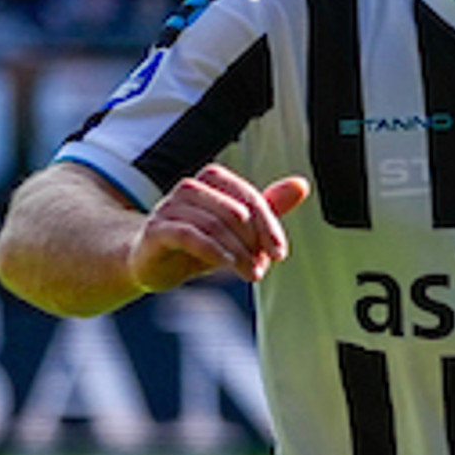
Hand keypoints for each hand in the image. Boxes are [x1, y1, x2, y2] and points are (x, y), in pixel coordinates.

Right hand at [134, 169, 312, 291]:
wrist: (153, 263)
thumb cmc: (201, 243)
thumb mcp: (239, 228)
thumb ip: (268, 208)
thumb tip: (302, 184)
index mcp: (212, 181)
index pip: (251, 199)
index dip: (269, 227)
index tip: (279, 254)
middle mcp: (189, 189)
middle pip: (235, 212)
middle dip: (254, 243)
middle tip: (260, 268)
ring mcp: (168, 208)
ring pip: (214, 225)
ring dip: (238, 252)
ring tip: (249, 273)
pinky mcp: (155, 231)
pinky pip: (187, 235)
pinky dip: (212, 250)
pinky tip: (227, 265)